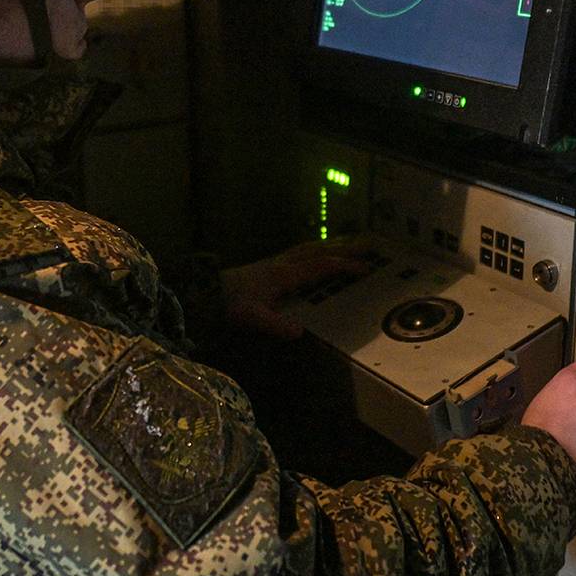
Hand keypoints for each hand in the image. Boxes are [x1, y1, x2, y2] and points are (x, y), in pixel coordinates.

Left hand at [219, 239, 374, 339]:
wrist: (206, 292)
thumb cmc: (230, 304)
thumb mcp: (252, 317)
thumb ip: (275, 324)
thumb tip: (299, 333)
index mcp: (285, 274)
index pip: (322, 266)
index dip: (346, 266)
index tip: (367, 269)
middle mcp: (284, 263)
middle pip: (321, 250)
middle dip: (346, 247)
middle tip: (370, 245)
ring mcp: (276, 262)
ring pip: (311, 247)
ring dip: (332, 245)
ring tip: (350, 243)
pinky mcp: (269, 265)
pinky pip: (300, 252)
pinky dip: (316, 249)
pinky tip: (317, 253)